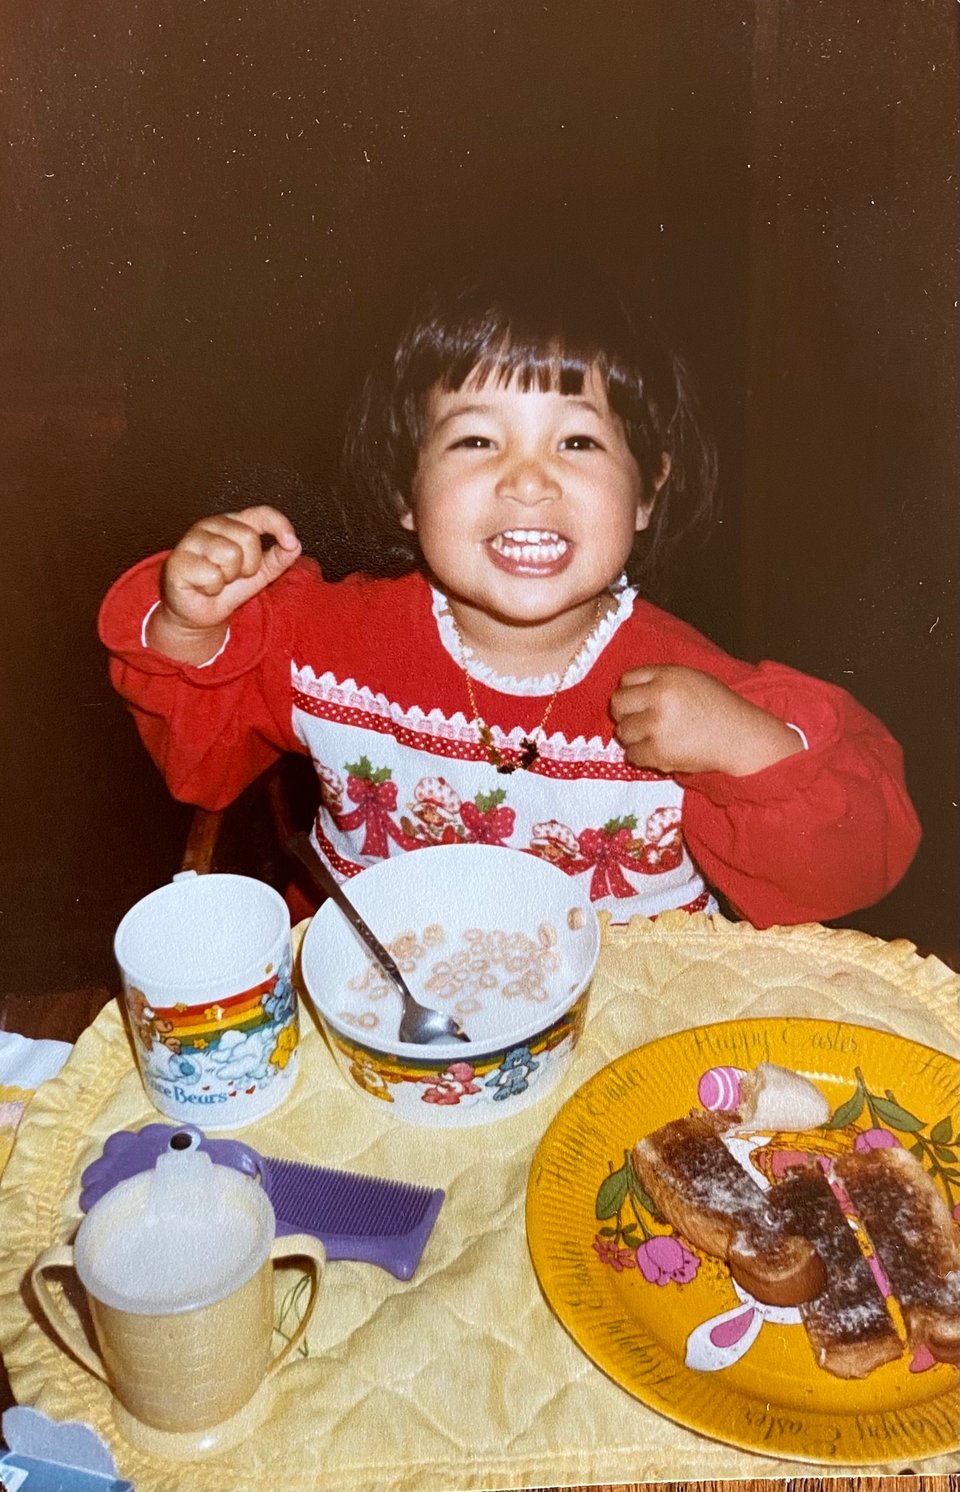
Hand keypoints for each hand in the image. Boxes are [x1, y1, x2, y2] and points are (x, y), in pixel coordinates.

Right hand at [148, 506, 301, 661]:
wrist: (200, 614)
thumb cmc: (227, 588)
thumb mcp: (260, 574)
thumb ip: (278, 558)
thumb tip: (295, 545)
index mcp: (233, 523)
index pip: (260, 513)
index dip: (279, 525)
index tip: (290, 542)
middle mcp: (211, 525)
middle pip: (248, 537)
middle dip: (249, 565)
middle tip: (234, 576)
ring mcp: (191, 540)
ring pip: (229, 554)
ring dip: (229, 578)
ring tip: (218, 581)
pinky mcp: (178, 561)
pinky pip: (211, 575)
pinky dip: (212, 588)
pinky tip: (203, 587)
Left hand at [610, 665, 802, 776]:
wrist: (740, 737)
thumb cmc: (719, 708)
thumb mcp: (691, 679)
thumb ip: (660, 681)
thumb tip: (629, 691)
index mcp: (668, 676)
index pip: (626, 679)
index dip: (630, 692)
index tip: (638, 702)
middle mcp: (659, 698)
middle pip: (617, 704)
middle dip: (625, 714)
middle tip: (639, 722)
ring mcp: (657, 726)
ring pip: (623, 732)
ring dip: (634, 737)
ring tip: (655, 738)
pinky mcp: (659, 752)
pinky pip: (633, 755)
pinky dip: (643, 756)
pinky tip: (660, 752)